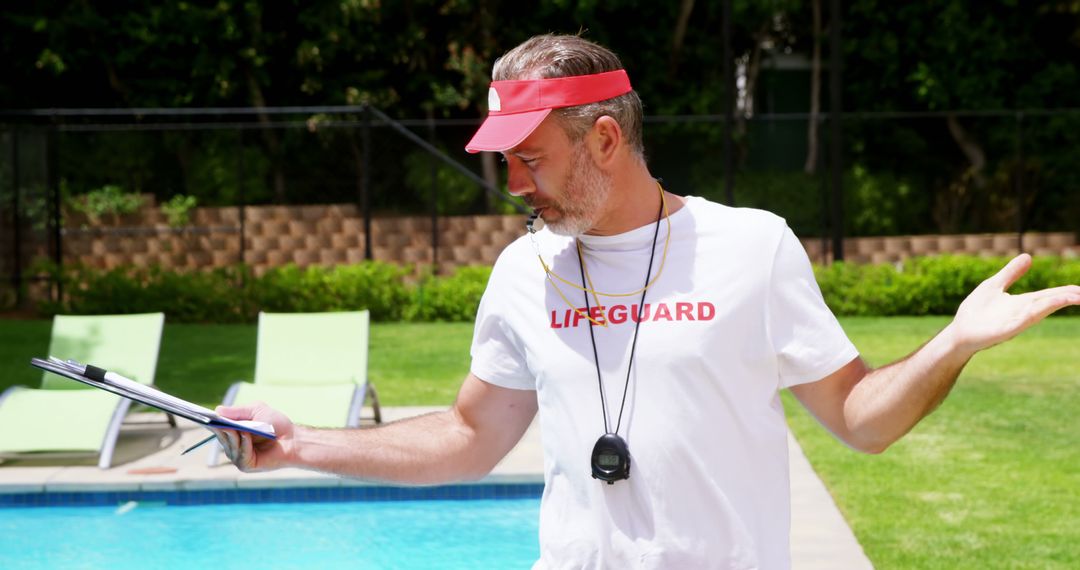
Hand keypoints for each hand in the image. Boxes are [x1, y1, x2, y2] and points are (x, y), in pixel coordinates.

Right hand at [212, 402, 294, 471]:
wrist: (293, 439)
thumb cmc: (276, 424)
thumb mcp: (257, 411)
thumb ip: (238, 411)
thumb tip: (217, 410)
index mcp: (233, 432)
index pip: (216, 427)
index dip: (209, 422)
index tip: (200, 415)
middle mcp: (233, 445)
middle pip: (221, 436)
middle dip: (220, 428)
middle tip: (216, 420)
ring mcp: (238, 457)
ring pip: (229, 446)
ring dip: (233, 436)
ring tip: (236, 427)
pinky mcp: (246, 465)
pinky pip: (240, 455)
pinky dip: (243, 444)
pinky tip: (246, 436)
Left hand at [948, 254, 1079, 353]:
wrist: (959, 331)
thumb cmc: (976, 311)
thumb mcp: (994, 285)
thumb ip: (1011, 272)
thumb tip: (1028, 256)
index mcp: (1023, 302)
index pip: (1050, 295)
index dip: (1067, 291)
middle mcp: (1023, 312)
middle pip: (1050, 303)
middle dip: (1069, 297)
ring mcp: (1015, 322)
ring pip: (1040, 311)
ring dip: (1056, 304)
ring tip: (1075, 296)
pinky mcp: (1004, 330)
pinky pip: (1021, 322)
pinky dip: (1033, 314)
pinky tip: (1043, 307)